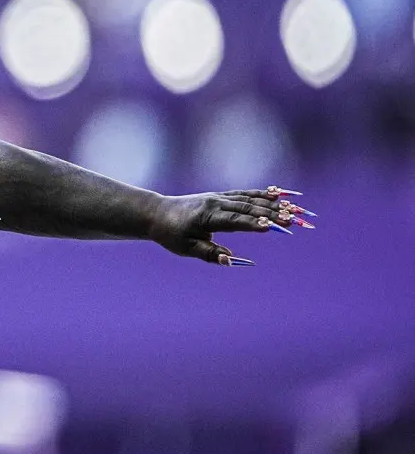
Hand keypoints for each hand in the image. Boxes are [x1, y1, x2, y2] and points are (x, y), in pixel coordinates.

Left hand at [148, 186, 314, 265]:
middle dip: (272, 214)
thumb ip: (208, 253)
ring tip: (296, 208)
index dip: (253, 223)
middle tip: (295, 220)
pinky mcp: (221, 196)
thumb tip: (229, 259)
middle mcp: (215, 203)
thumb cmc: (171, 234)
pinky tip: (280, 194)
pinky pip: (246, 193)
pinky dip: (264, 194)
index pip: (234, 220)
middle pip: (248, 208)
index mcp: (206, 217)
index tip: (273, 227)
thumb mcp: (185, 248)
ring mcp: (219, 197)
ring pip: (250, 199)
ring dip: (274, 203)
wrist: (157, 213)